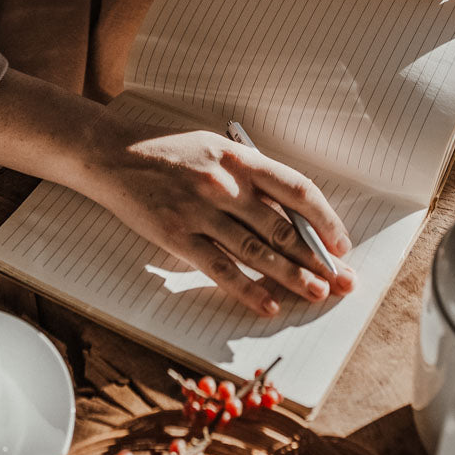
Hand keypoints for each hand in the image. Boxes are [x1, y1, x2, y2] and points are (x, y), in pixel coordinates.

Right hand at [82, 119, 355, 315]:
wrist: (113, 154)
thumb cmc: (171, 151)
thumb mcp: (217, 148)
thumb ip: (252, 177)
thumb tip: (291, 215)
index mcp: (241, 158)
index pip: (298, 191)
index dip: (325, 220)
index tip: (340, 244)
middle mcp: (225, 184)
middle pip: (283, 228)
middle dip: (318, 258)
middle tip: (341, 281)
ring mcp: (200, 212)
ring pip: (257, 252)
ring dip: (291, 277)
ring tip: (316, 294)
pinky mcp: (177, 236)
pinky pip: (219, 269)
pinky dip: (247, 290)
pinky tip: (268, 305)